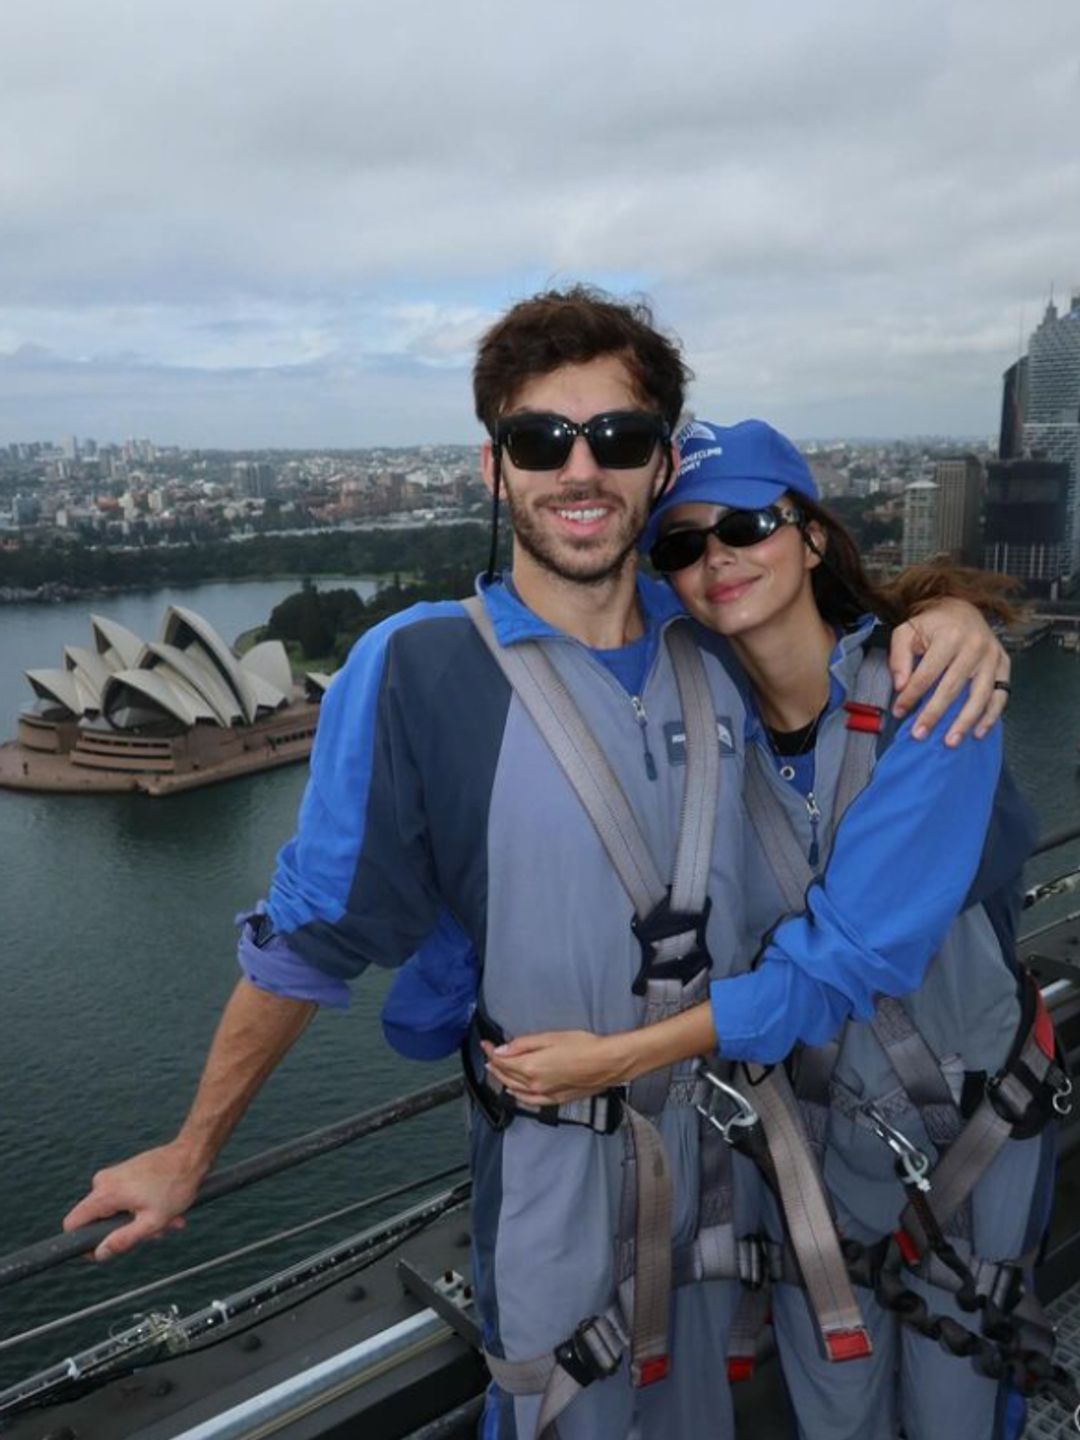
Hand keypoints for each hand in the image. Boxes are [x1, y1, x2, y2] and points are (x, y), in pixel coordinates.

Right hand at [62, 1140, 207, 1259]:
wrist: (191, 1154)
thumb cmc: (176, 1186)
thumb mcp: (151, 1221)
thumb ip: (123, 1240)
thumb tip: (99, 1253)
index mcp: (104, 1193)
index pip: (72, 1223)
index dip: (84, 1243)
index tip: (104, 1250)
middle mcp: (103, 1182)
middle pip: (100, 1220)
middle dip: (126, 1231)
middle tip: (155, 1232)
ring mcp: (114, 1175)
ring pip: (117, 1211)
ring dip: (141, 1221)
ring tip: (168, 1220)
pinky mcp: (125, 1173)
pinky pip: (126, 1199)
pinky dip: (144, 1208)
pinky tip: (167, 1210)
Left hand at [481, 1030, 629, 1106]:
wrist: (605, 1063)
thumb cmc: (582, 1046)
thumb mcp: (550, 1037)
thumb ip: (523, 1044)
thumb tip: (502, 1050)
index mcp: (531, 1067)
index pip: (502, 1060)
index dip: (491, 1051)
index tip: (486, 1043)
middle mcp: (534, 1084)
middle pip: (506, 1075)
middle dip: (494, 1064)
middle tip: (488, 1053)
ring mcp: (544, 1094)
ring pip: (515, 1088)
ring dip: (502, 1078)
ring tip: (495, 1069)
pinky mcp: (554, 1099)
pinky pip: (529, 1101)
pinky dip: (517, 1095)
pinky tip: (513, 1091)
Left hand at [888, 598, 1009, 744]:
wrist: (963, 608)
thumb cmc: (931, 624)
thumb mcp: (907, 631)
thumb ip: (899, 657)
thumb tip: (900, 686)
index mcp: (949, 636)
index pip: (927, 673)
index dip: (911, 695)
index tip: (899, 711)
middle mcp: (975, 647)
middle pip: (953, 688)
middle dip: (934, 714)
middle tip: (920, 735)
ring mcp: (992, 657)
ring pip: (980, 695)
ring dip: (965, 722)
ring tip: (950, 742)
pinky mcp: (1004, 664)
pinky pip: (1001, 695)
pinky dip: (991, 716)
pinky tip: (978, 732)